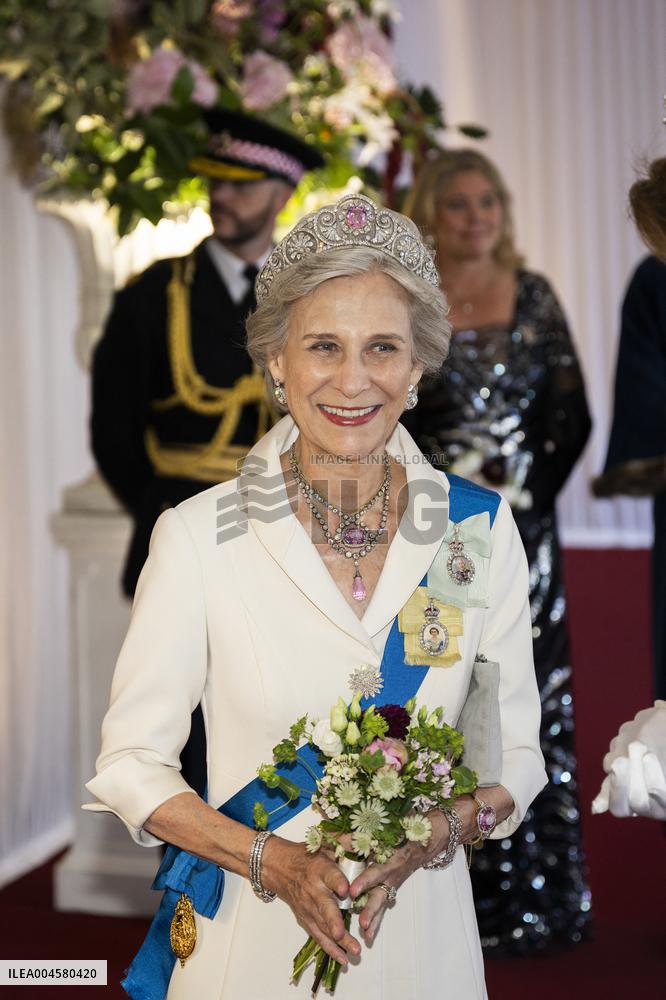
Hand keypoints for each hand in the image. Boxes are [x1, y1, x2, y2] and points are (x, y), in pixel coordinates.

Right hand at [261, 836, 360, 965]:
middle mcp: (312, 889)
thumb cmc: (306, 855)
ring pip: (322, 926)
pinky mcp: (305, 918)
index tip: (345, 890)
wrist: (277, 867)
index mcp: (319, 868)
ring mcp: (307, 907)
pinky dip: (329, 948)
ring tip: (352, 953)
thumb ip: (344, 843)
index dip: (337, 882)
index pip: (329, 875)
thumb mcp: (323, 844)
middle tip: (342, 933)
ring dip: (337, 941)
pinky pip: (317, 936)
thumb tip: (366, 840)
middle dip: (333, 921)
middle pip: (323, 907)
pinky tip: (342, 959)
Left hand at [348, 809, 452, 942]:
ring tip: (366, 936)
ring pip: (384, 902)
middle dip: (371, 910)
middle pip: (382, 894)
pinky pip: (385, 903)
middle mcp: (394, 873)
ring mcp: (395, 880)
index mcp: (393, 858)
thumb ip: (366, 835)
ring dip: (375, 919)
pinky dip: (378, 918)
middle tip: (361, 924)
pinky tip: (369, 934)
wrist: (433, 834)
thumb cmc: (409, 827)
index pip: (378, 871)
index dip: (365, 881)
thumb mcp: (390, 827)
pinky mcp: (393, 885)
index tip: (352, 891)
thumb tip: (342, 838)